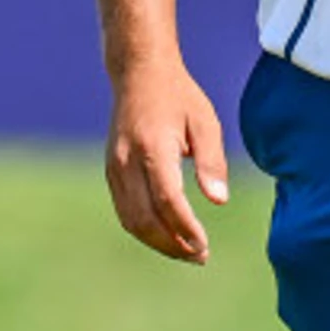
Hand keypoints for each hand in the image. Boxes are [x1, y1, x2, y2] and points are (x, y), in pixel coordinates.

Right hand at [103, 60, 227, 265]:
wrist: (138, 74)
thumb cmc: (179, 97)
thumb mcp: (205, 121)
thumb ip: (212, 162)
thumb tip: (219, 201)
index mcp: (153, 146)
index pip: (167, 200)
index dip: (185, 229)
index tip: (205, 246)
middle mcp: (127, 160)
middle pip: (145, 219)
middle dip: (172, 244)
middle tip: (200, 256)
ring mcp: (114, 167)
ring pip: (131, 220)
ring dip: (158, 243)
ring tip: (188, 252)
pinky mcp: (111, 172)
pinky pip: (125, 211)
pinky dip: (145, 230)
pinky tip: (168, 235)